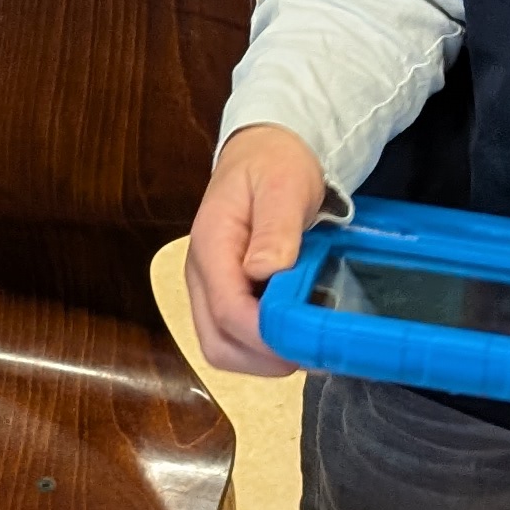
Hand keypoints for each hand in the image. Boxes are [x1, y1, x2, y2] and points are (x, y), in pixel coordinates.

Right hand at [184, 124, 329, 380]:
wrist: (263, 151)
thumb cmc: (275, 164)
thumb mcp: (284, 185)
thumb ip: (274, 228)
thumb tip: (263, 271)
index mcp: (211, 246)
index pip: (227, 310)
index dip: (265, 335)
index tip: (306, 341)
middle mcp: (201, 274)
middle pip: (216, 343)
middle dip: (262, 358)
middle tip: (309, 351)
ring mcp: (209, 287)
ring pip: (222, 347)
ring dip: (263, 359)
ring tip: (305, 345)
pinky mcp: (223, 293)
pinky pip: (233, 337)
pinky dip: (263, 348)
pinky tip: (294, 334)